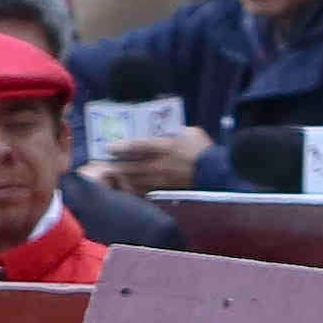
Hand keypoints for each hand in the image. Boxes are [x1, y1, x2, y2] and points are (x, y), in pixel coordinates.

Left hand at [94, 126, 213, 194]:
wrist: (216, 173)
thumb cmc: (203, 150)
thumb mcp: (189, 132)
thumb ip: (175, 131)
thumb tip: (168, 131)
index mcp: (164, 148)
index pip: (137, 147)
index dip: (121, 147)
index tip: (109, 147)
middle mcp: (159, 165)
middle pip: (132, 168)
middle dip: (117, 166)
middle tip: (107, 165)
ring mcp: (162, 180)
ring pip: (137, 181)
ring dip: (124, 179)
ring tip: (116, 176)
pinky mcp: (167, 190)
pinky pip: (147, 191)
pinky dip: (137, 190)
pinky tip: (131, 188)